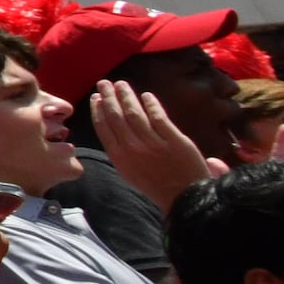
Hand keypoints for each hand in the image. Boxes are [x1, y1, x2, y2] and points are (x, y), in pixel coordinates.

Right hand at [92, 80, 219, 211]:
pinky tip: (147, 95)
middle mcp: (132, 148)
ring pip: (135, 114)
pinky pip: (159, 117)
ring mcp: (153, 143)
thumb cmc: (160, 190)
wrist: (187, 200)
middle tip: (105, 83)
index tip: (96, 97)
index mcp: (120, 158)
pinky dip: (152, 104)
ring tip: (122, 84)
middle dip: (109, 97)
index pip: (104, 129)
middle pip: (117, 117)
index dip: (99, 110)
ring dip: (126, 96)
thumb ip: (123, 155)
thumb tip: (116, 135)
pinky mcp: (174, 140)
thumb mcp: (131, 175)